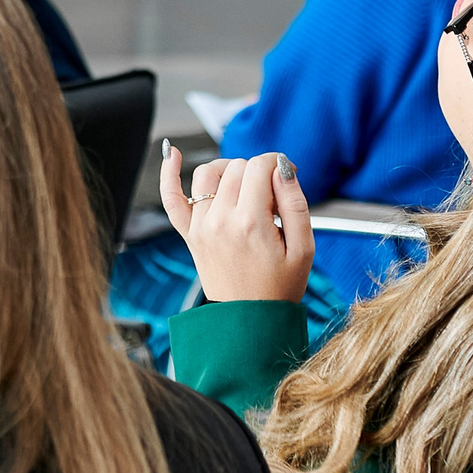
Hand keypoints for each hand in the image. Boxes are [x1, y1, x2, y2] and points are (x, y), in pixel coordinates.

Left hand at [159, 143, 311, 303]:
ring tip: (243, 185)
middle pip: (236, 167)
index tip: (286, 176)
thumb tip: (284, 167)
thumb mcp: (303, 248)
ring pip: (208, 173)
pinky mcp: (189, 234)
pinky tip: (171, 152)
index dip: (277, 164)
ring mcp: (200, 226)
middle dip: (257, 172)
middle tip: (271, 199)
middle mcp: (220, 220)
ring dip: (227, 170)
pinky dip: (168, 172)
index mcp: (252, 223)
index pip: (260, 166)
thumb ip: (295, 203)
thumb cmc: (279, 287)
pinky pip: (171, 198)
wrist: (249, 320)